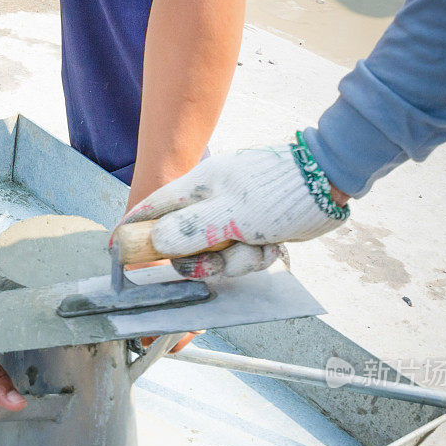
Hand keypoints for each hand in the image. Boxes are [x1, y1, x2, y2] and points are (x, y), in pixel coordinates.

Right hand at [123, 134, 349, 278]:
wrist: (329, 183)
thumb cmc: (279, 192)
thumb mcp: (231, 215)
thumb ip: (190, 231)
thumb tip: (156, 243)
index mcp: (196, 190)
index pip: (151, 210)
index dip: (131, 230)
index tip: (116, 251)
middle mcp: (209, 205)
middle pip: (183, 245)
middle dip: (203, 261)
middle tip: (217, 260)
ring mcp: (231, 219)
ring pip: (215, 257)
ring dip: (237, 262)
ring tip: (256, 247)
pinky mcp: (251, 232)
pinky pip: (240, 258)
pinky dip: (256, 259)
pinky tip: (271, 246)